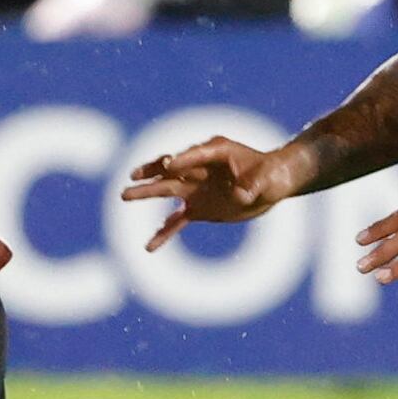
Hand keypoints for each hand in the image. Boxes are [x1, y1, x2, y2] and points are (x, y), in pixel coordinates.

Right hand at [121, 136, 303, 250]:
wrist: (273, 185)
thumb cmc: (271, 173)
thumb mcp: (266, 177)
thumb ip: (252, 184)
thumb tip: (240, 195)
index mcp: (214, 151)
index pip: (193, 155)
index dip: (180, 160)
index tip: (166, 165)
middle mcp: (199, 169)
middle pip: (170, 170)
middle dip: (151, 174)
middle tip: (132, 178)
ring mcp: (196, 189)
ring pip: (166, 191)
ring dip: (147, 193)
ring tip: (125, 195)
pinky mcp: (198, 209)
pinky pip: (176, 221)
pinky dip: (164, 232)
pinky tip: (149, 247)